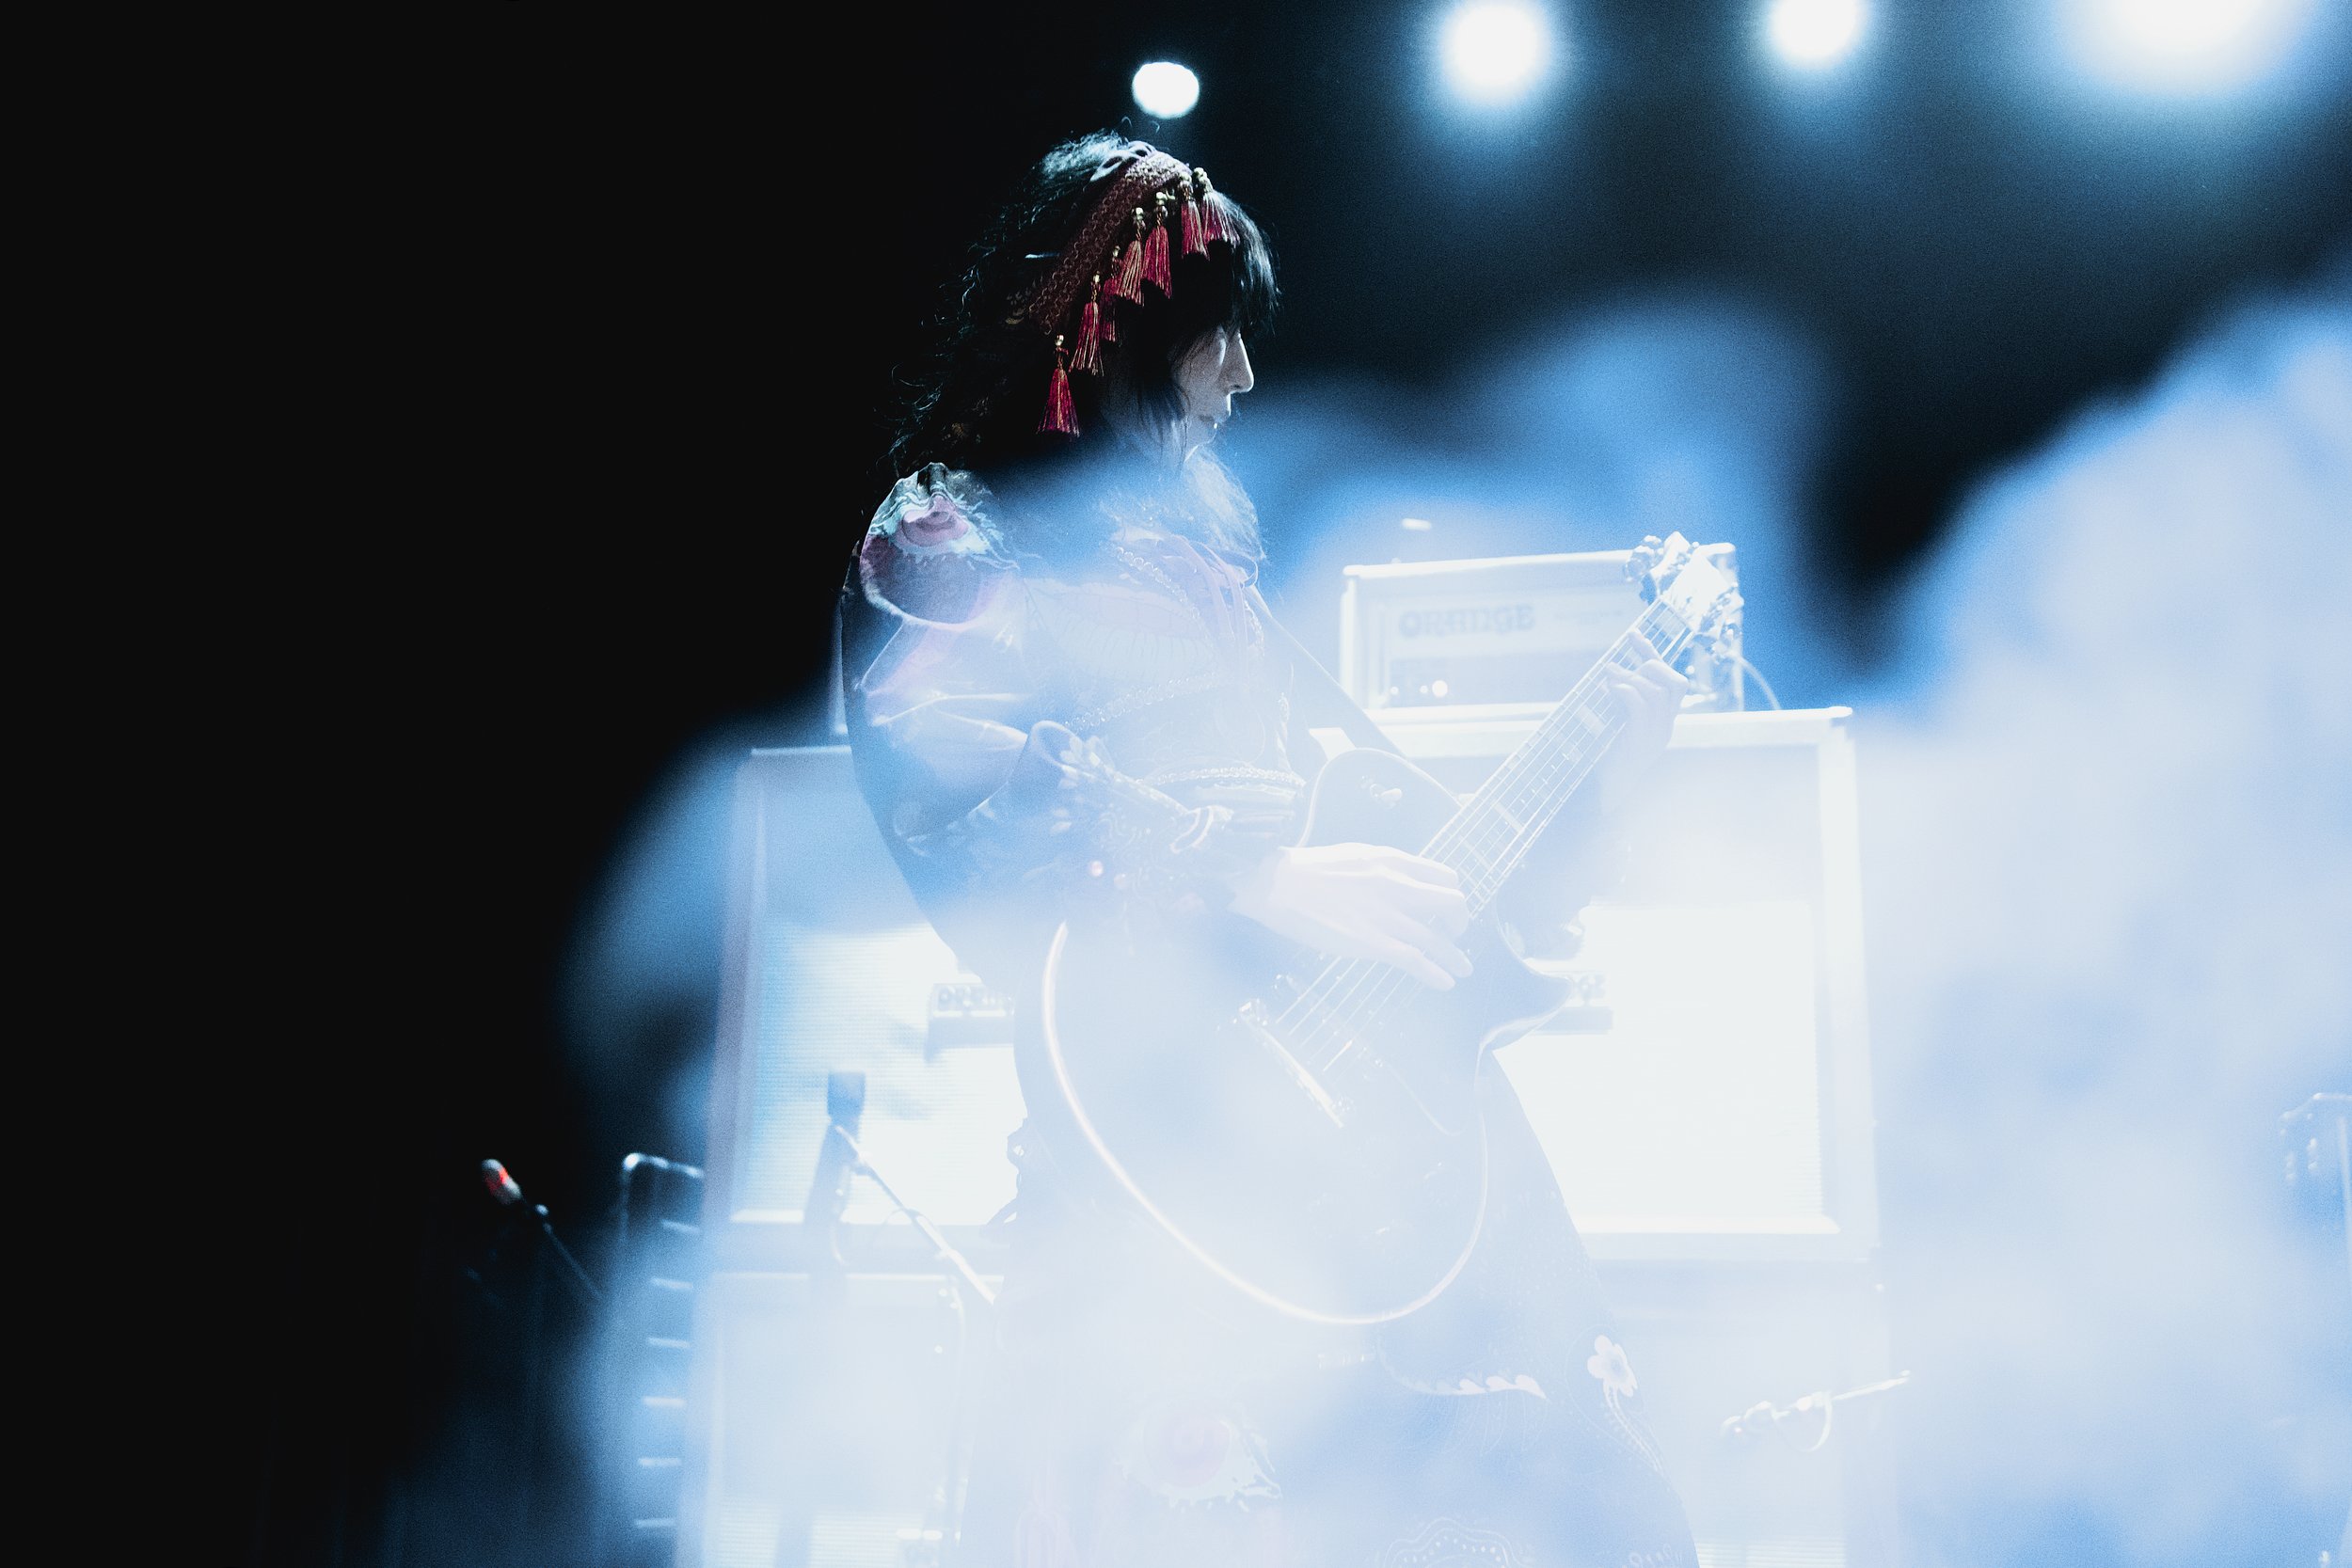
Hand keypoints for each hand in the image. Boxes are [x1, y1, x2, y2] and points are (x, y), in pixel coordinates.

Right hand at [1227, 842, 1473, 988]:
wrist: (1277, 883)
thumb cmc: (1308, 868)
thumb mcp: (1356, 855)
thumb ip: (1383, 868)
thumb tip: (1398, 880)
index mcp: (1393, 861)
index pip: (1444, 877)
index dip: (1452, 896)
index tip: (1446, 910)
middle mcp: (1397, 886)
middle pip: (1452, 904)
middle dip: (1460, 923)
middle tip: (1454, 935)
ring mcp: (1386, 916)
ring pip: (1437, 938)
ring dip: (1455, 957)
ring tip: (1463, 969)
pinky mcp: (1371, 943)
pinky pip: (1414, 960)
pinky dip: (1435, 973)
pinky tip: (1444, 983)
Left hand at [1591, 635, 1687, 814]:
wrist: (1601, 797)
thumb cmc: (1603, 760)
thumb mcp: (1613, 724)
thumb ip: (1618, 703)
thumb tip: (1609, 674)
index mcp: (1662, 722)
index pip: (1670, 680)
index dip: (1652, 654)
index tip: (1633, 635)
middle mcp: (1665, 727)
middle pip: (1675, 682)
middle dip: (1649, 664)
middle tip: (1616, 667)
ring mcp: (1656, 737)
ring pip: (1658, 692)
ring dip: (1631, 677)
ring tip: (1607, 674)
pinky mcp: (1640, 743)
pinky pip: (1641, 707)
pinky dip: (1625, 691)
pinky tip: (1609, 688)